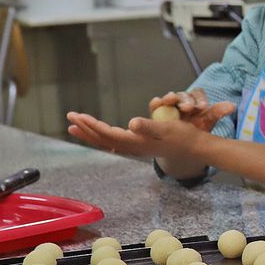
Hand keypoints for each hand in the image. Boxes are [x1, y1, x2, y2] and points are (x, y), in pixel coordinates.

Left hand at [66, 108, 226, 166]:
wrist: (195, 148)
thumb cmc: (183, 136)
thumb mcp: (167, 128)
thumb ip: (149, 127)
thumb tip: (131, 123)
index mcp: (136, 141)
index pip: (107, 134)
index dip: (91, 125)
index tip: (77, 116)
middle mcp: (133, 146)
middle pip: (103, 139)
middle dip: (85, 129)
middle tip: (70, 118)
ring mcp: (136, 147)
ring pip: (107, 141)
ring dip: (90, 134)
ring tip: (76, 127)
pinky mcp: (140, 144)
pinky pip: (115, 141)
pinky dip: (102, 136)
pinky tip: (98, 135)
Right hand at [149, 89, 232, 127]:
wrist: (182, 146)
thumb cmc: (196, 131)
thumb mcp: (207, 123)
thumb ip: (217, 113)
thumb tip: (232, 106)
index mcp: (195, 102)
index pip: (197, 95)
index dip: (200, 99)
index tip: (203, 106)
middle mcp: (182, 102)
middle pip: (183, 95)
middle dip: (185, 100)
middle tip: (188, 107)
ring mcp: (169, 106)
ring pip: (169, 98)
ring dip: (169, 98)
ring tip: (169, 100)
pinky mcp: (157, 112)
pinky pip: (155, 105)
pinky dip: (156, 103)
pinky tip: (157, 102)